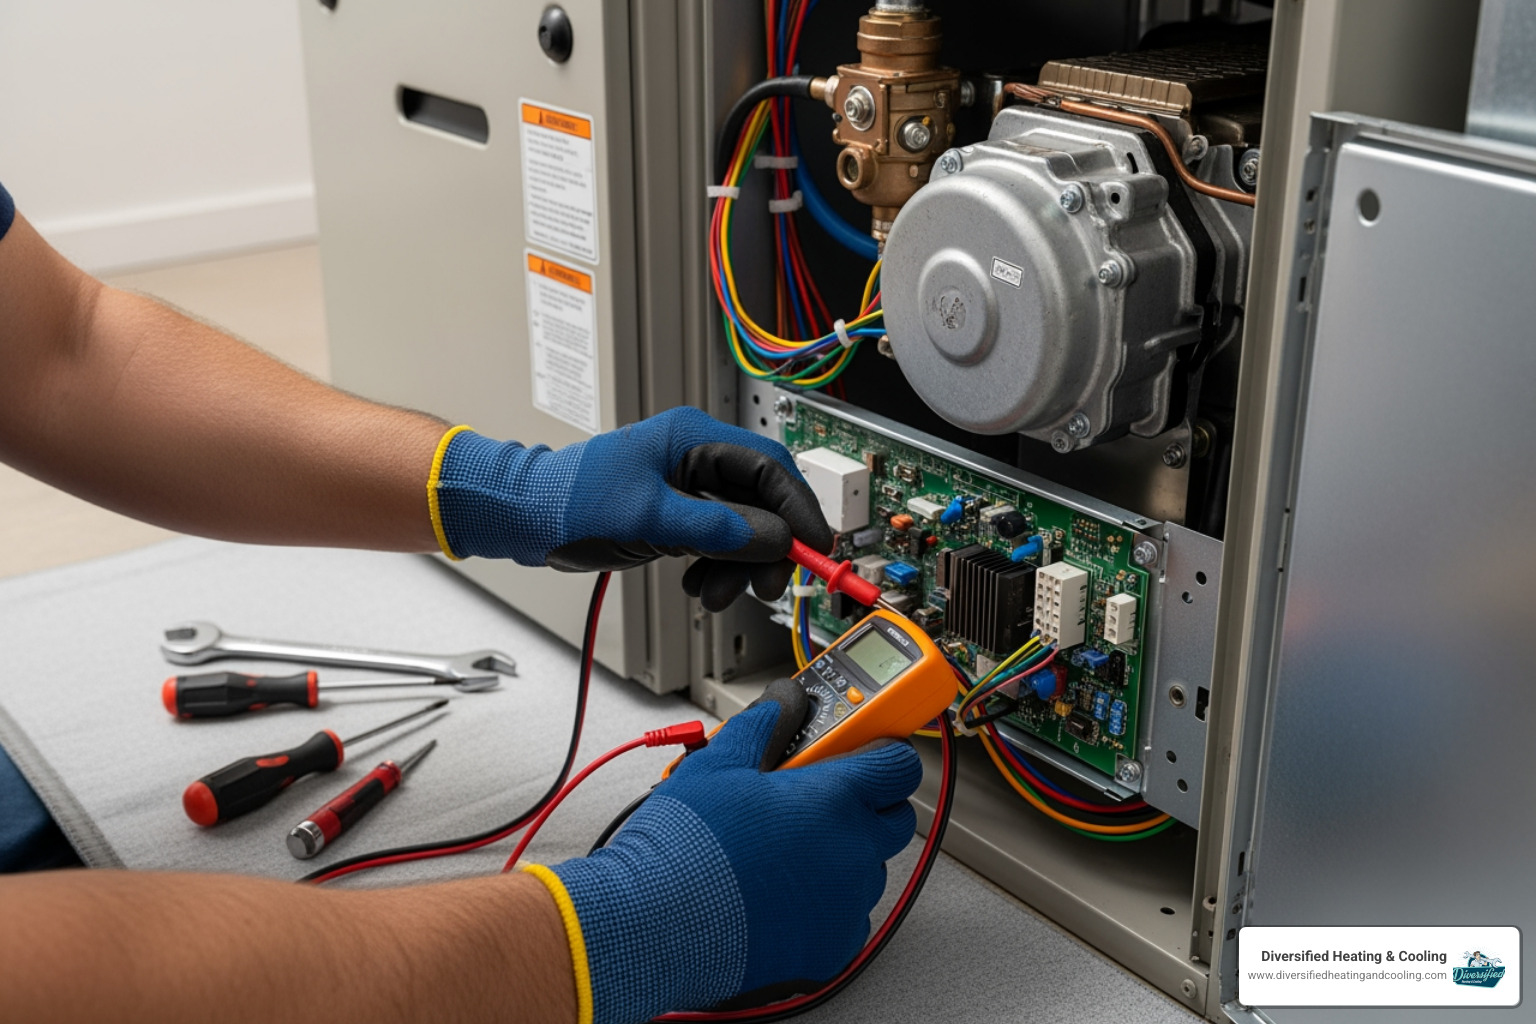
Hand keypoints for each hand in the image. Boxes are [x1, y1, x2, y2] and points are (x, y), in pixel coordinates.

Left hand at [430, 407, 832, 608]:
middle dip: (767, 546)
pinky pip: (717, 539)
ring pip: (741, 525)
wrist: (524, 517)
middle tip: (764, 584)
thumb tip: (772, 538)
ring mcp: (686, 484)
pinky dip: (716, 566)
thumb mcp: (651, 519)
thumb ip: (717, 529)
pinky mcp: (677, 511)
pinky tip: (697, 585)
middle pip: (762, 499)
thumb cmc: (570, 503)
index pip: (770, 467)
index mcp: (693, 438)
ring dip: (737, 564)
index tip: (814, 548)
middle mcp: (696, 455)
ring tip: (713, 594)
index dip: (798, 510)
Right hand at [527, 680, 921, 1023]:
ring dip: (842, 854)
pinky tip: (779, 893)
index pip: (898, 765)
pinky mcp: (831, 948)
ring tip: (785, 849)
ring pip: (868, 869)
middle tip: (820, 798)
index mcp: (833, 799)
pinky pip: (846, 916)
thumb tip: (782, 702)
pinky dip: (824, 903)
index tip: (865, 750)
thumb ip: (763, 725)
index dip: (882, 752)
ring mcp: (845, 904)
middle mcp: (852, 852)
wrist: (656, 926)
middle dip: (868, 804)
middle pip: (895, 818)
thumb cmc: (685, 848)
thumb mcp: (717, 762)